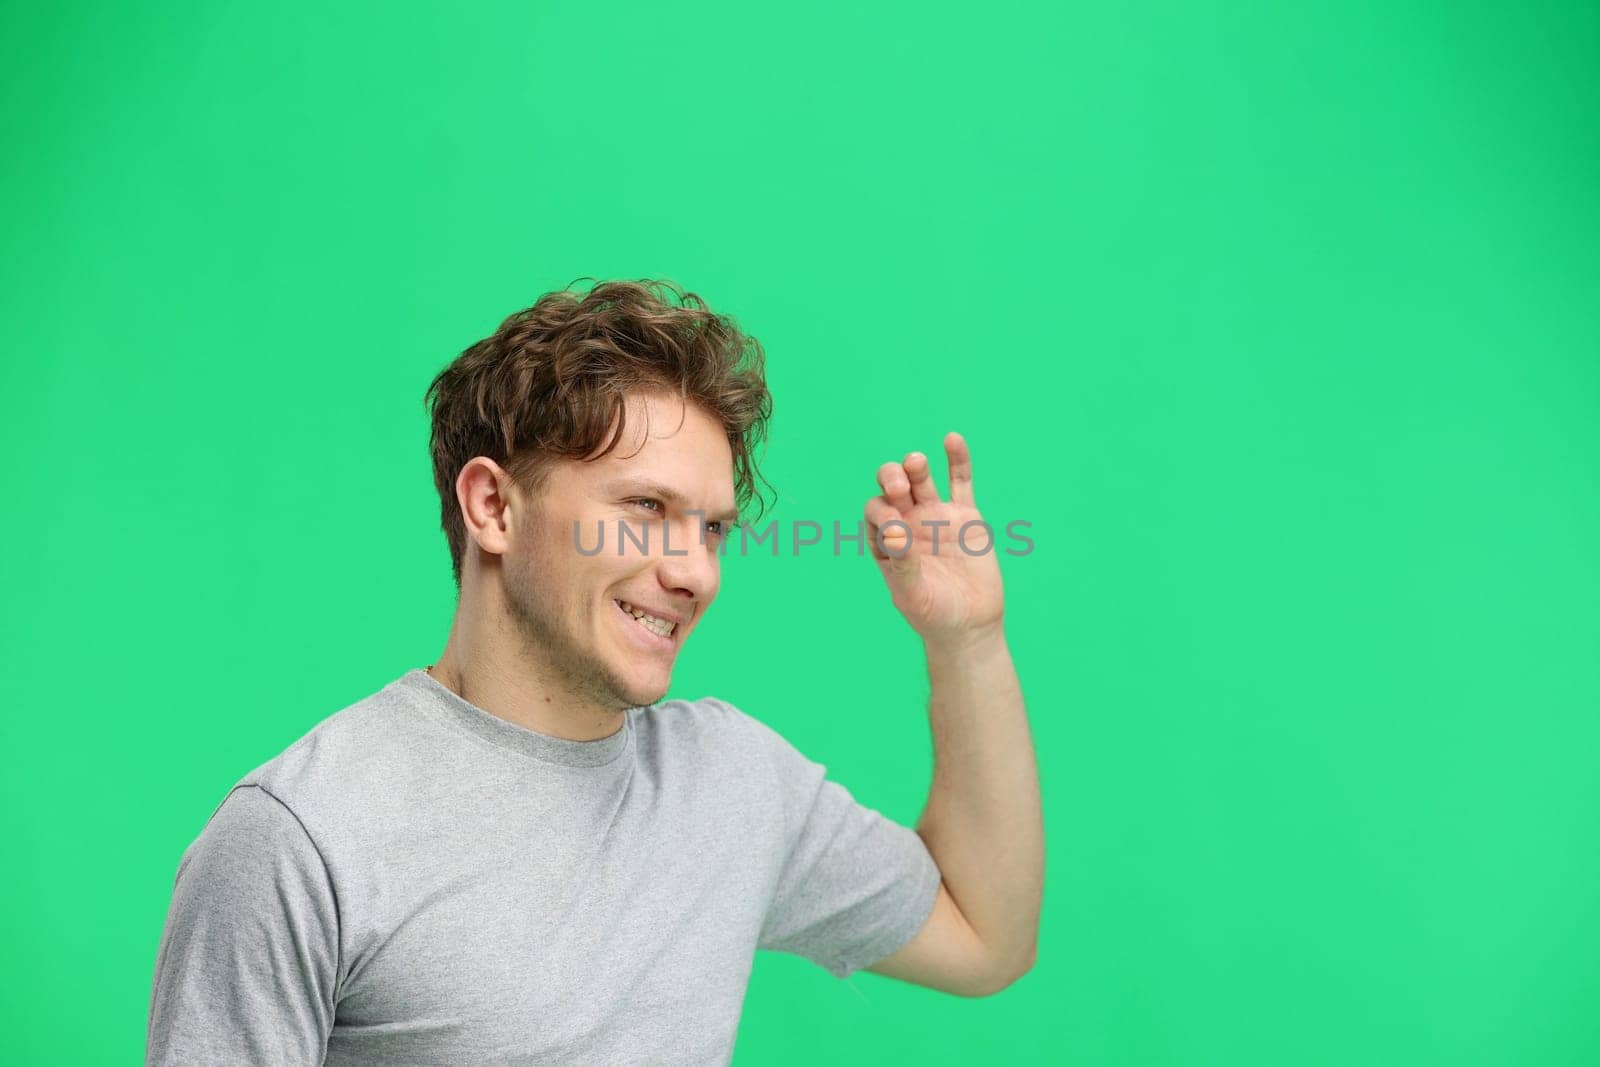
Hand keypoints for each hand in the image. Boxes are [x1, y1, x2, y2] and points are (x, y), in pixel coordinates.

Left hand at [864, 431, 1005, 643]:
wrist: (970, 625)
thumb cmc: (933, 614)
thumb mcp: (912, 593)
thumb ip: (903, 563)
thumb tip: (895, 531)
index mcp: (885, 540)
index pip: (875, 512)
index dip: (881, 511)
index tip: (895, 526)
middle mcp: (907, 522)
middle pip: (893, 488)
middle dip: (891, 479)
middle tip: (899, 486)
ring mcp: (936, 516)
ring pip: (922, 481)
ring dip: (915, 467)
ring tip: (915, 462)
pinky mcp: (965, 516)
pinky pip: (960, 482)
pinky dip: (957, 460)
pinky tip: (952, 439)